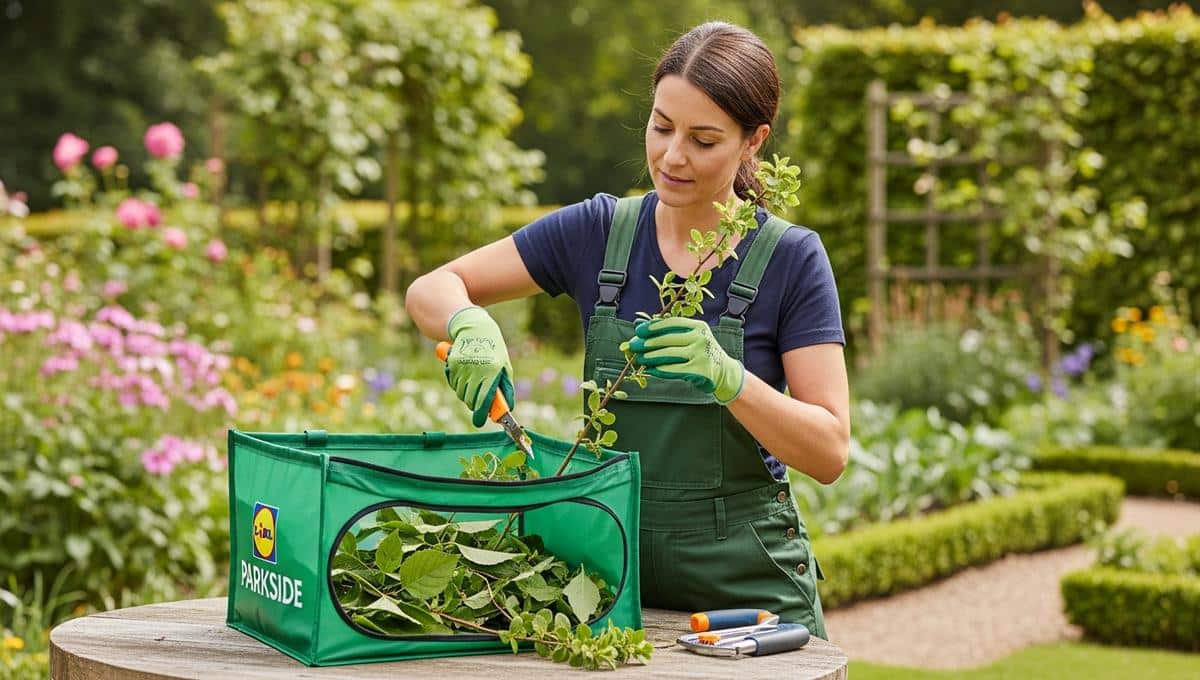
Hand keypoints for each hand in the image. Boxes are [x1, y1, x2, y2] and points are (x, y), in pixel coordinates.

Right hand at [445, 306, 514, 426]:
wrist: (475, 328)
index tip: (479, 422)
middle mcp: (476, 369)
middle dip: (474, 405)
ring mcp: (463, 366)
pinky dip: (458, 384)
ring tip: (473, 384)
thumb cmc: (494, 349)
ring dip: (466, 394)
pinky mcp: (452, 364)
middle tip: (478, 403)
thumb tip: (508, 408)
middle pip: (470, 400)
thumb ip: (506, 388)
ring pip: (460, 393)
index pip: (484, 399)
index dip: (481, 414)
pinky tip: (465, 375)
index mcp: (492, 371)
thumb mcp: (505, 366)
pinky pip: (453, 383)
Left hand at [627, 317, 744, 403]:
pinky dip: (659, 370)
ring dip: (650, 356)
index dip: (653, 326)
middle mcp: (701, 338)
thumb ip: (666, 331)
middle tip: (633, 345)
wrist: (723, 372)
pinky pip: (673, 369)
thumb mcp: (689, 337)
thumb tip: (637, 324)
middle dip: (647, 342)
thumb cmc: (701, 352)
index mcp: (698, 326)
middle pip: (668, 339)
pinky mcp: (699, 371)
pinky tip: (650, 369)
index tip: (638, 330)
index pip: (671, 322)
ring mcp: (701, 355)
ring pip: (669, 354)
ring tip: (639, 358)